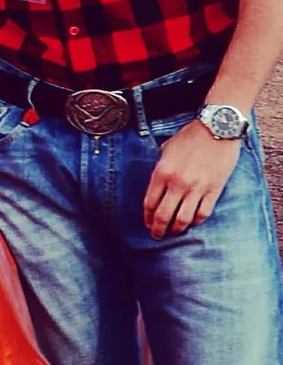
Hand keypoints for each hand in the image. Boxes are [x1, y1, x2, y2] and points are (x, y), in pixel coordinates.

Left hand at [143, 120, 240, 238]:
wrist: (217, 129)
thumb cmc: (189, 137)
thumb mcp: (166, 150)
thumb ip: (160, 168)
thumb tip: (158, 184)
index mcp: (161, 173)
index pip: (150, 203)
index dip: (147, 217)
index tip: (147, 223)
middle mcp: (177, 184)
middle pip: (163, 215)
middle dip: (157, 229)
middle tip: (156, 235)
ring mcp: (196, 188)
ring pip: (183, 218)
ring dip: (176, 229)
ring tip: (173, 232)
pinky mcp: (214, 190)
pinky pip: (203, 213)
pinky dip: (196, 221)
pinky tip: (192, 222)